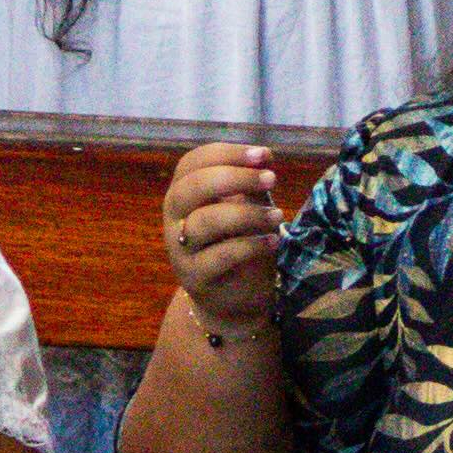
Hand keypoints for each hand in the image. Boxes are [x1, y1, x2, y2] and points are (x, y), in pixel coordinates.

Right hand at [163, 139, 289, 332]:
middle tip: (272, 179)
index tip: (264, 155)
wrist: (233, 298)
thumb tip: (264, 158)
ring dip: (248, 214)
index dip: (228, 154)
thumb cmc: (238, 241)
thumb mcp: (245, 207)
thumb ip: (249, 184)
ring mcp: (179, 248)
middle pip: (193, 187)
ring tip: (278, 215)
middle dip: (235, 177)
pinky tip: (273, 241)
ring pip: (205, 221)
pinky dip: (250, 245)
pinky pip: (220, 256)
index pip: (194, 162)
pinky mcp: (194, 277)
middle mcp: (173, 217)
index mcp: (182, 191)